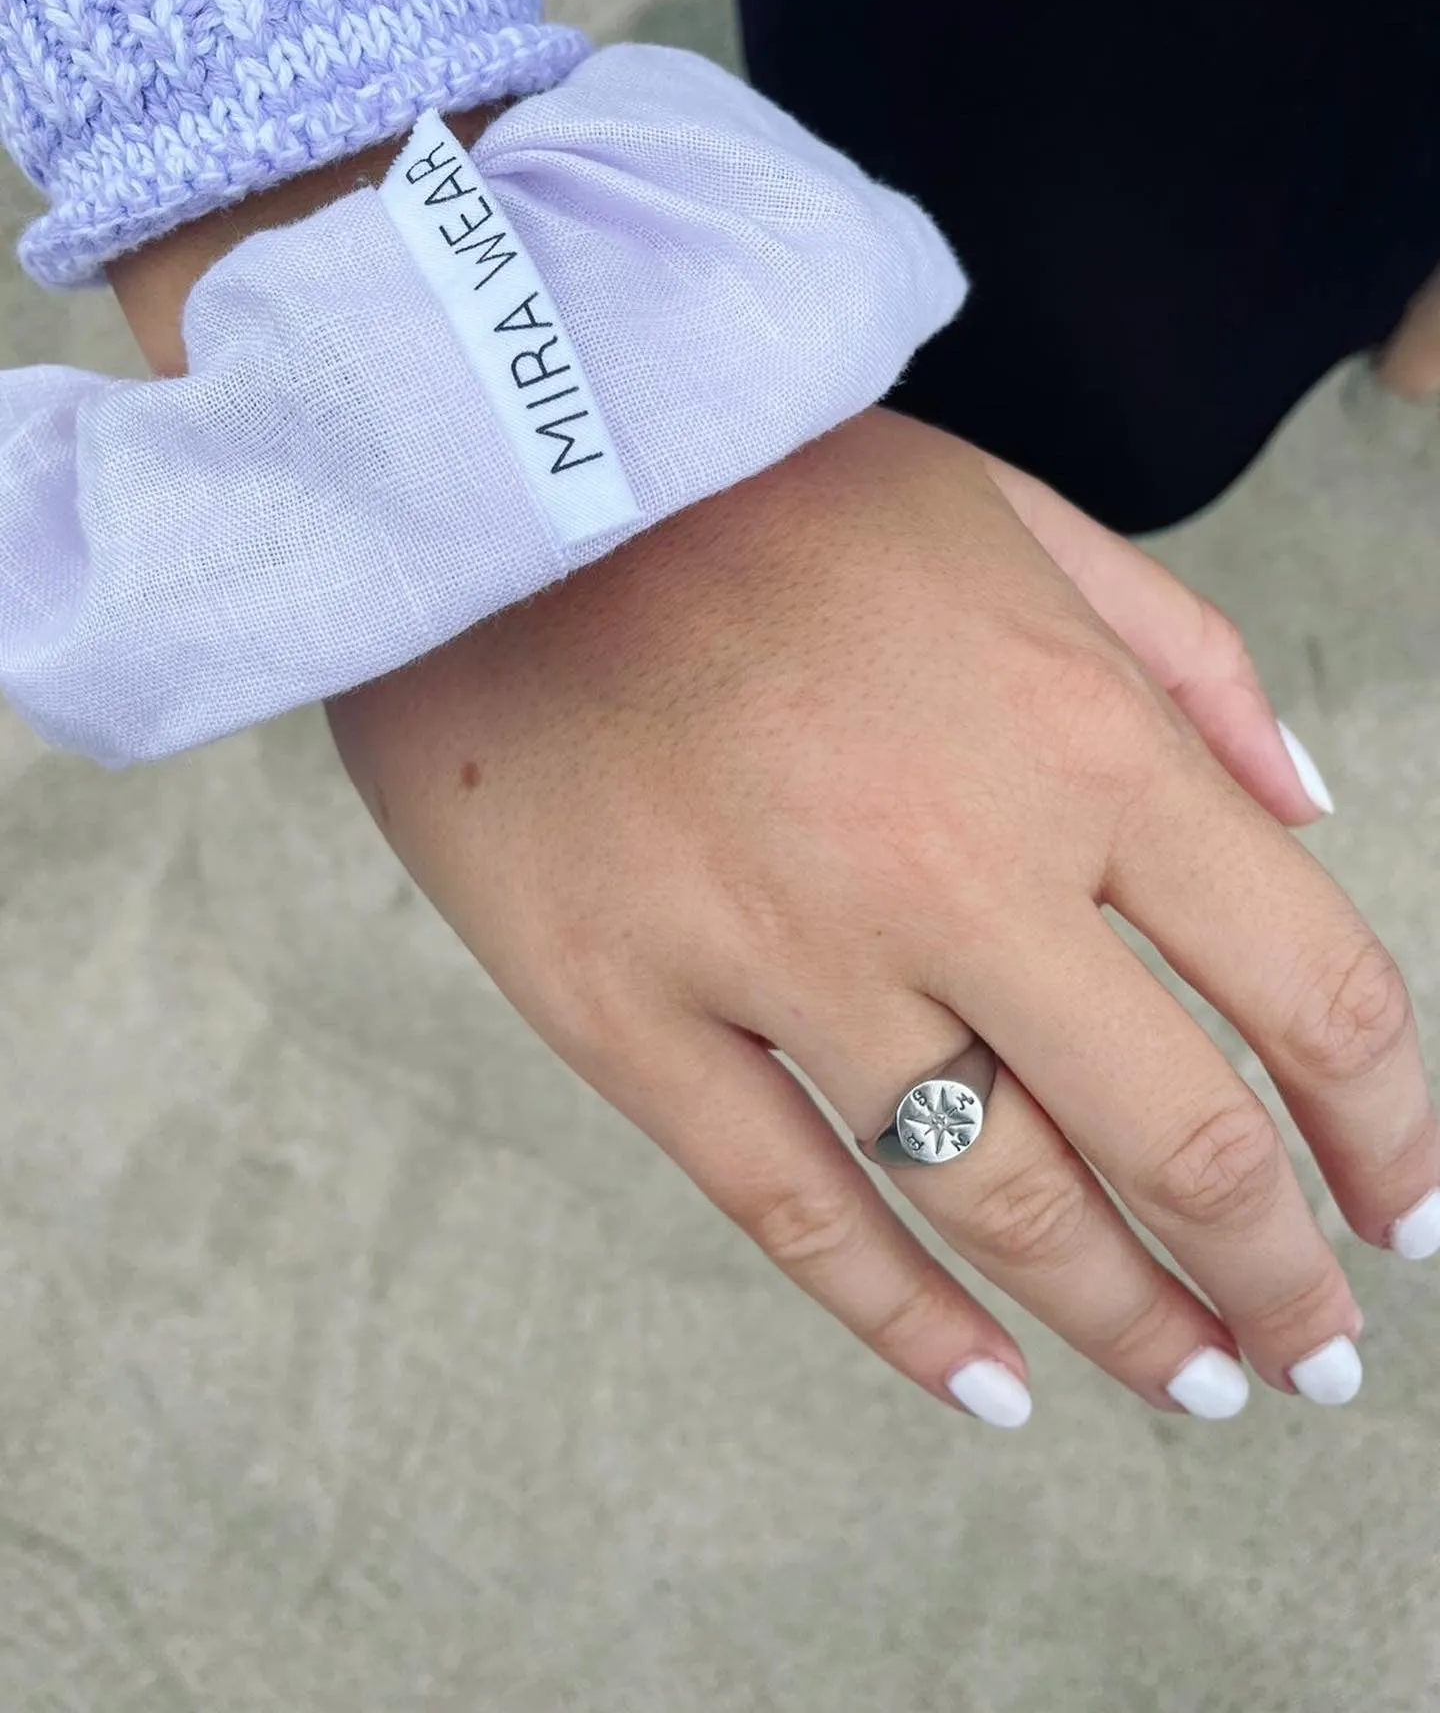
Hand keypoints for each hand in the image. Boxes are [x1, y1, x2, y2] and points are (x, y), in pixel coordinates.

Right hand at [328, 409, 1436, 1423]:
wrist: (495, 472)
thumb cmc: (763, 485)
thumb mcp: (1011, 511)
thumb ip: (1181, 658)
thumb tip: (1305, 816)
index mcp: (1078, 732)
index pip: (1306, 984)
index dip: (1385, 1129)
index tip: (1401, 1212)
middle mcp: (955, 865)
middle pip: (1176, 1137)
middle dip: (1276, 1279)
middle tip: (1315, 1355)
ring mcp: (779, 952)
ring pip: (995, 1203)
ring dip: (1124, 1323)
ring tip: (1197, 1386)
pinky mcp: (626, 1010)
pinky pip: (787, 1206)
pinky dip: (901, 1321)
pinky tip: (987, 1386)